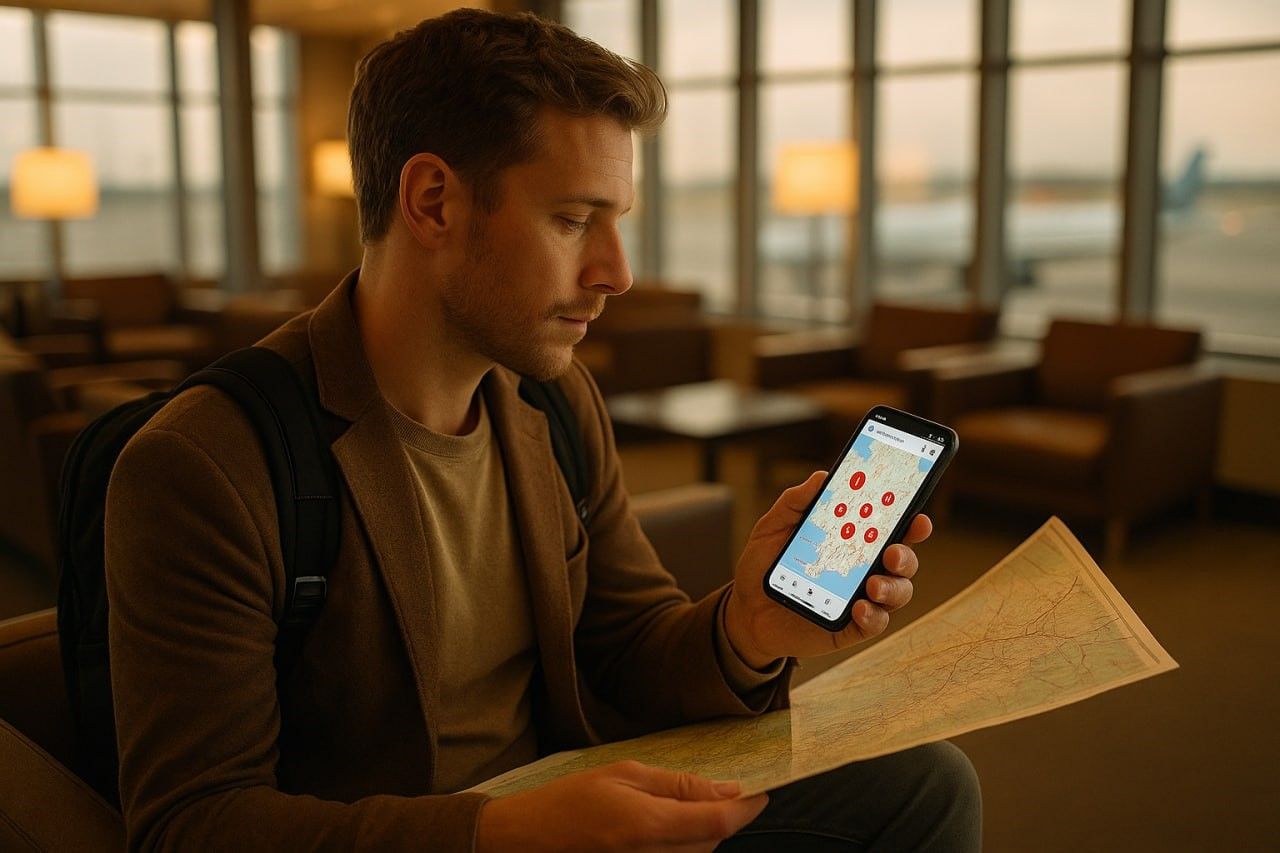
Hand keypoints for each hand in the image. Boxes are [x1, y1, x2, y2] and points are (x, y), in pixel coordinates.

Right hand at [475, 761, 767, 852]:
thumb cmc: (568, 801)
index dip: (749, 807)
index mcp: (650, 826)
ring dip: (702, 832)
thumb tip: (726, 790)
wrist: (525, 842)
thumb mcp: (623, 775)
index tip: (761, 791)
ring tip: (680, 809)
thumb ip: (677, 785)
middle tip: (715, 791)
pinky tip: (666, 829)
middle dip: (722, 816)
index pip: (720, 821)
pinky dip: (683, 847)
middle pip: (714, 841)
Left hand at [723, 470, 932, 667]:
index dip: (910, 523)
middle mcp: (865, 568)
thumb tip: (822, 477)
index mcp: (854, 540)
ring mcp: (861, 598)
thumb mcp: (774, 527)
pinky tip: (860, 608)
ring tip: (873, 585)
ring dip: (893, 587)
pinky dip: (874, 616)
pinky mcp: (850, 627)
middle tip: (892, 552)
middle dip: (906, 555)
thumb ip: (795, 502)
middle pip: (903, 561)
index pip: (891, 528)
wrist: (745, 608)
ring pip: (897, 593)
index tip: (917, 517)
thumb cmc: (765, 563)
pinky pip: (875, 623)